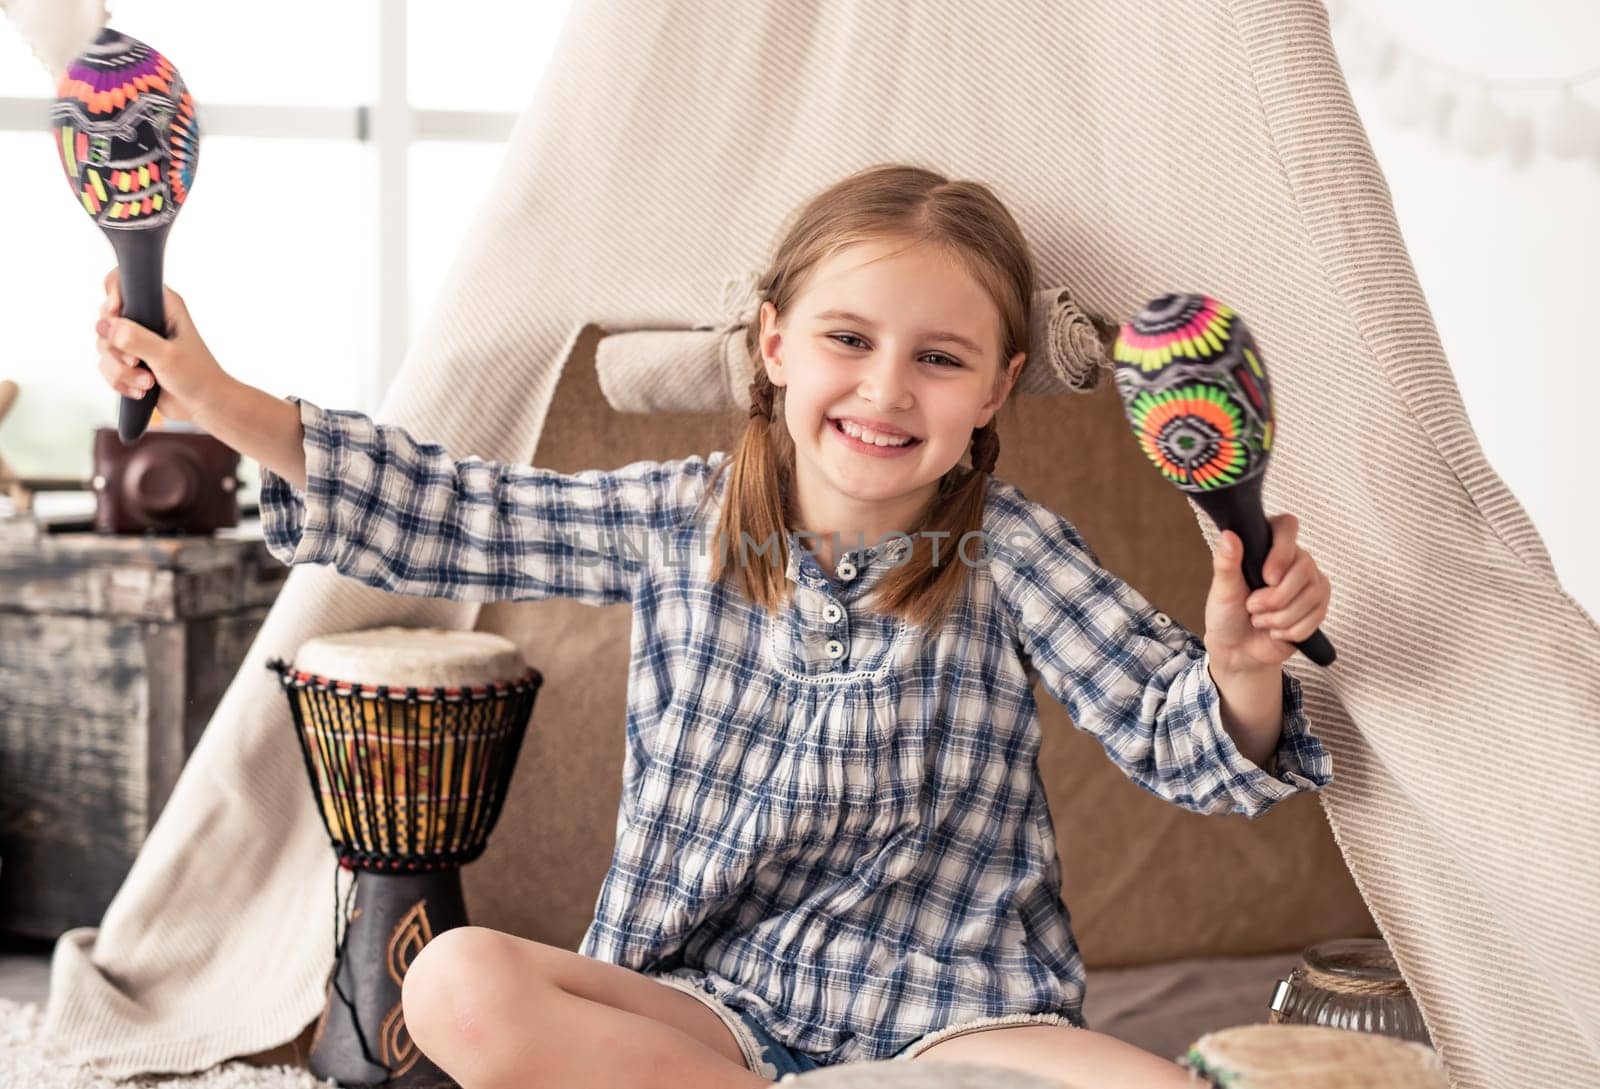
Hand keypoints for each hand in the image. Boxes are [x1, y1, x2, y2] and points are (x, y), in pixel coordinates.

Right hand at [93, 268, 225, 424]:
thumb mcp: (167, 356)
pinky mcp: (130, 360)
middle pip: (105, 319)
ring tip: (148, 382)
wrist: (205, 405)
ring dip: (122, 371)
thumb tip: (106, 326)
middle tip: (137, 361)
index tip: (114, 313)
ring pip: (104, 347)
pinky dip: (121, 381)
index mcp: (162, 305)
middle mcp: (147, 319)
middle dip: (115, 347)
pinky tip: (142, 390)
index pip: (123, 282)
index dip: (112, 295)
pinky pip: (107, 367)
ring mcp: (136, 340)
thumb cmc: (198, 376)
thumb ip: (136, 339)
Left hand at [1203, 513, 1330, 674]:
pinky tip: (1276, 630)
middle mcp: (1295, 558)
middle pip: (1305, 567)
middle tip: (1251, 606)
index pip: (1287, 526)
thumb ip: (1226, 562)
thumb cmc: (1227, 613)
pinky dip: (1291, 631)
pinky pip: (1317, 617)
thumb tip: (1229, 535)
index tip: (1266, 577)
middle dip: (1275, 597)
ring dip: (1280, 617)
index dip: (1282, 551)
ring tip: (1259, 620)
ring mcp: (1311, 582)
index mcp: (1268, 545)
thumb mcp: (1222, 588)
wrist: (1238, 648)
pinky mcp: (1319, 606)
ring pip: (1312, 595)